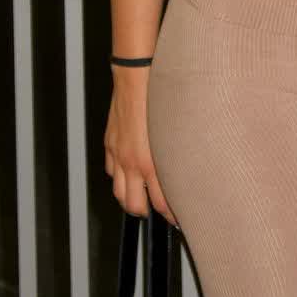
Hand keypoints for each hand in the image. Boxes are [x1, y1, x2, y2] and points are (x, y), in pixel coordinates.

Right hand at [103, 67, 179, 227]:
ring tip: (142, 202)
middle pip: (134, 205)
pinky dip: (119, 177)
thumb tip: (187, 171)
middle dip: (146, 213)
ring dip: (130, 200)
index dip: (170, 216)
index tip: (179, 219)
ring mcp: (117, 154)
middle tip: (160, 214)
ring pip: (118, 192)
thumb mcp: (175, 132)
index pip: (160, 203)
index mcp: (149, 162)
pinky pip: (110, 170)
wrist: (136, 78)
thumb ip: (177, 156)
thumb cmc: (159, 99)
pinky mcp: (110, 144)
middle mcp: (131, 162)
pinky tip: (128, 175)